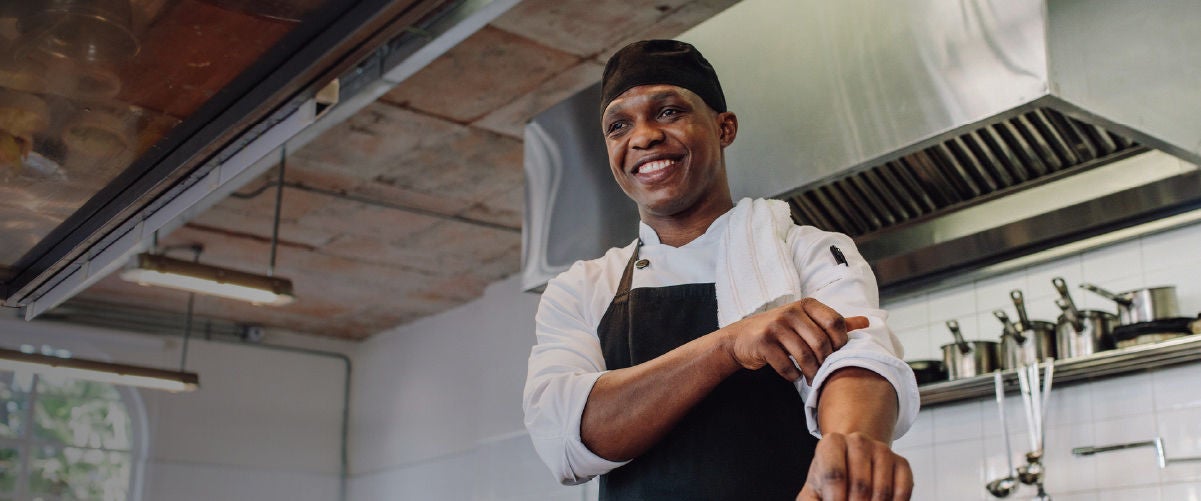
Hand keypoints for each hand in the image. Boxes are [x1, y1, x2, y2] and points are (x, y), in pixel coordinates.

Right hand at [720, 298, 866, 380]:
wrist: (741, 339)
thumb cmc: (780, 330)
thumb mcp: (806, 321)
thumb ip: (835, 322)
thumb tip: (867, 321)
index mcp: (807, 304)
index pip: (836, 323)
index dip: (841, 343)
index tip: (836, 355)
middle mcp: (791, 311)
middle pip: (822, 343)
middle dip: (826, 364)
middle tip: (824, 374)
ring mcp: (776, 326)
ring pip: (805, 357)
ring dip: (812, 373)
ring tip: (812, 379)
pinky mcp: (763, 342)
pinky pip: (787, 366)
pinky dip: (793, 375)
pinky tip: (794, 375)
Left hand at [796, 432, 912, 500]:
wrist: (851, 465)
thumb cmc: (829, 483)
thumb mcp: (813, 492)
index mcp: (832, 443)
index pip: (835, 476)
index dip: (835, 499)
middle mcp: (858, 441)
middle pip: (860, 486)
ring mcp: (882, 450)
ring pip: (881, 491)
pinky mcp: (902, 462)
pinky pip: (902, 491)